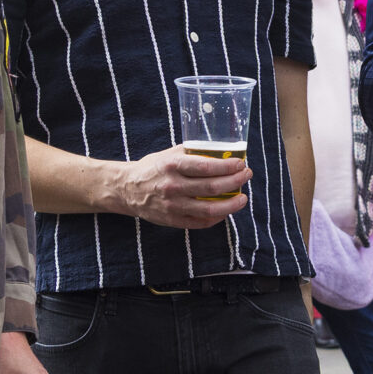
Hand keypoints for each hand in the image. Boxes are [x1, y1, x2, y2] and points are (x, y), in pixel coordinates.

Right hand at [104, 148, 250, 229]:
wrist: (126, 189)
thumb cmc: (151, 169)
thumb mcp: (168, 154)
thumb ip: (191, 153)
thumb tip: (220, 151)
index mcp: (172, 165)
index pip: (206, 166)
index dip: (228, 166)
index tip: (241, 163)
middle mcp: (173, 186)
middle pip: (212, 187)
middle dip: (235, 181)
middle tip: (246, 176)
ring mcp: (173, 206)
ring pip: (210, 209)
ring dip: (231, 204)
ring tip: (243, 197)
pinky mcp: (173, 220)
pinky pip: (201, 222)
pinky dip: (217, 218)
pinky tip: (226, 211)